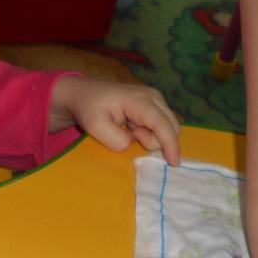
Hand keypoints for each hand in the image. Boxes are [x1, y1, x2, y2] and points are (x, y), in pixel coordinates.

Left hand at [51, 76, 181, 164]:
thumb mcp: (95, 126)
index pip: (162, 124)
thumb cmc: (88, 108)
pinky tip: (132, 126)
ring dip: (150, 136)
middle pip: (170, 127)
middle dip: (154, 140)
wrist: (84, 94)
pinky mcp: (154, 103)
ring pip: (168, 127)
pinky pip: (162, 125)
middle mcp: (153, 96)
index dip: (170, 145)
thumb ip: (117, 140)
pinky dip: (149, 131)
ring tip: (128, 128)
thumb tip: (133, 143)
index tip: (174, 163)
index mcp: (139, 100)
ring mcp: (155, 98)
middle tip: (130, 134)